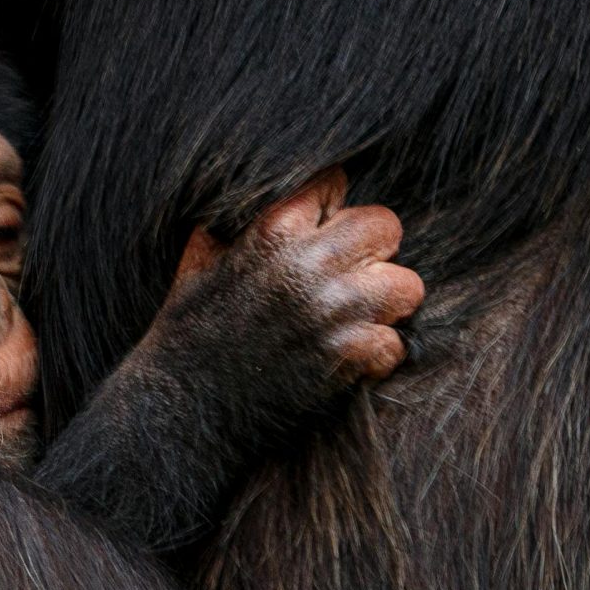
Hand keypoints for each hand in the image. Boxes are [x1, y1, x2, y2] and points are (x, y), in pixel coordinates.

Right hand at [154, 169, 423, 399]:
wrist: (181, 405)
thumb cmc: (188, 327)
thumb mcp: (201, 254)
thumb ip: (238, 217)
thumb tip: (263, 190)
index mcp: (272, 230)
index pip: (336, 183)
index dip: (330, 207)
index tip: (319, 231)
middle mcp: (309, 265)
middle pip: (387, 225)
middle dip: (372, 248)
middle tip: (349, 273)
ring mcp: (332, 313)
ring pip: (408, 286)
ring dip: (387, 303)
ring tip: (357, 315)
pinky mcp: (344, 359)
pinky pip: (396, 344)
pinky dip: (378, 354)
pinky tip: (349, 356)